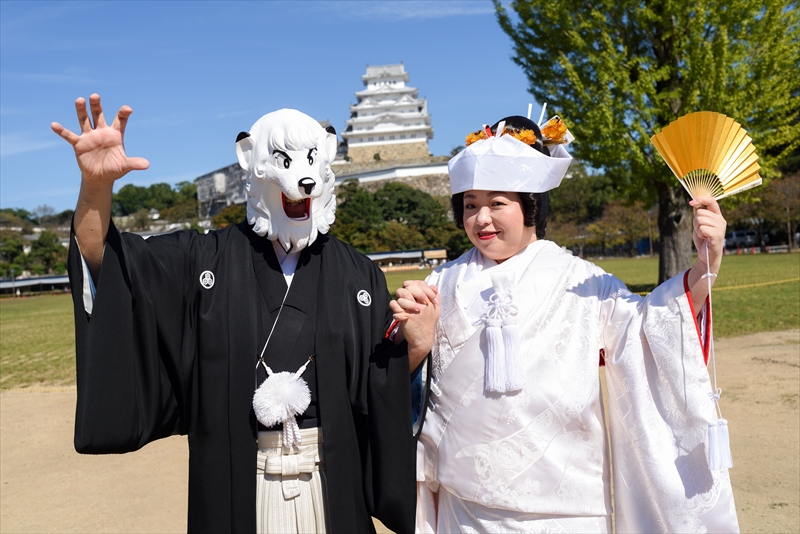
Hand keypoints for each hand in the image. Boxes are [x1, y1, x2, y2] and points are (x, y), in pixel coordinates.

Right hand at [51, 94, 148, 184]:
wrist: (100, 177)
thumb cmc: (115, 169)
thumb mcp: (125, 166)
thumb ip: (134, 163)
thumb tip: (147, 165)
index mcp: (115, 134)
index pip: (120, 120)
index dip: (123, 114)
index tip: (127, 109)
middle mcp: (101, 132)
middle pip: (99, 115)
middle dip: (97, 105)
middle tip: (95, 96)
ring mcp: (89, 136)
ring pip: (84, 120)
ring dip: (81, 110)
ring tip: (80, 100)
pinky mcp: (79, 144)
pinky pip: (69, 136)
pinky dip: (61, 131)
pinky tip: (54, 125)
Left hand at [389, 280, 439, 370]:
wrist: (423, 339)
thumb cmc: (428, 324)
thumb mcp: (435, 310)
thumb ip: (435, 297)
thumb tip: (433, 285)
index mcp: (429, 301)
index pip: (419, 284)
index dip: (412, 284)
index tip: (409, 290)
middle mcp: (422, 304)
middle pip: (409, 288)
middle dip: (403, 291)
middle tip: (402, 297)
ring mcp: (414, 310)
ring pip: (402, 297)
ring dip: (398, 300)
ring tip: (400, 305)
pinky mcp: (407, 317)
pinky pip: (395, 306)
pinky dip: (394, 308)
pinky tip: (398, 313)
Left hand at [687, 196, 726, 314]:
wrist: (706, 255)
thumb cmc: (703, 240)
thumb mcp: (699, 224)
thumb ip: (699, 214)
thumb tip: (694, 202)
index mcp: (717, 216)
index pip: (712, 201)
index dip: (701, 199)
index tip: (691, 202)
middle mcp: (721, 220)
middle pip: (701, 212)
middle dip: (696, 222)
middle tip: (700, 231)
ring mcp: (720, 228)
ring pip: (700, 220)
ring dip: (697, 228)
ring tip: (703, 235)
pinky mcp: (717, 235)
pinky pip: (702, 228)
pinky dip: (700, 234)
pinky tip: (705, 239)